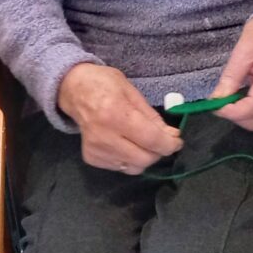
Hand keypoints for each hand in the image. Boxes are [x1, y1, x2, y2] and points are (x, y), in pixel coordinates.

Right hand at [58, 63, 182, 173]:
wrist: (73, 90)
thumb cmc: (105, 84)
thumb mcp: (133, 92)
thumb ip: (153, 117)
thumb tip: (172, 135)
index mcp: (115, 114)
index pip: (150, 140)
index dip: (169, 144)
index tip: (178, 141)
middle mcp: (103, 136)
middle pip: (143, 159)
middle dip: (159, 152)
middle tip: (163, 140)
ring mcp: (95, 150)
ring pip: (133, 167)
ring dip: (146, 157)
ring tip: (145, 142)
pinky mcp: (91, 158)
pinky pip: (121, 167)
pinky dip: (131, 159)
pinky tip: (128, 144)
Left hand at [210, 15, 252, 131]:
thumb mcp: (242, 50)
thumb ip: (230, 77)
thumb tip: (216, 100)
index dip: (232, 112)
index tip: (215, 105)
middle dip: (238, 118)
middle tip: (223, 104)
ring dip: (243, 118)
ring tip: (232, 102)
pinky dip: (250, 114)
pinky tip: (242, 100)